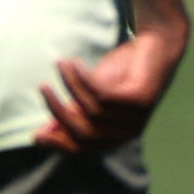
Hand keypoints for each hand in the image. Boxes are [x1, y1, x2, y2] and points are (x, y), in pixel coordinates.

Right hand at [36, 20, 189, 153]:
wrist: (157, 43)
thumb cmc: (123, 71)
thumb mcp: (91, 97)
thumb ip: (71, 114)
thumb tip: (39, 136)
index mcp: (117, 136)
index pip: (83, 150)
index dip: (59, 144)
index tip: (36, 134)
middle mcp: (129, 132)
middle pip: (85, 133)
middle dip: (59, 112)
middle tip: (43, 88)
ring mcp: (137, 117)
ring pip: (91, 111)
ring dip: (71, 85)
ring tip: (61, 63)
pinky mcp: (140, 100)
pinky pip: (102, 96)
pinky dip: (83, 80)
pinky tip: (75, 63)